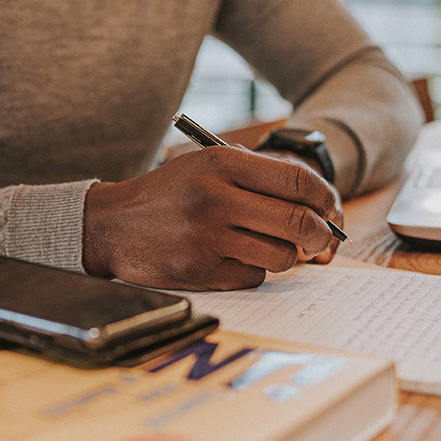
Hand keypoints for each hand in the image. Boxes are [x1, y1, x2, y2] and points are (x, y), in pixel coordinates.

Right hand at [82, 146, 342, 289]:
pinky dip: (253, 270)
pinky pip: (254, 277)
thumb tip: (319, 208)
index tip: (330, 208)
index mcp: (222, 163)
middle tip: (321, 239)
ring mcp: (208, 238)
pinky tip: (231, 258)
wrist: (110, 225)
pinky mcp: (202, 271)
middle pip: (298, 222)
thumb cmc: (170, 194)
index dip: (326, 198)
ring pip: (282, 256)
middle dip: (321, 235)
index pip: (298, 181)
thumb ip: (259, 178)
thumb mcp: (207, 166)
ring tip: (266, 245)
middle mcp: (216, 198)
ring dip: (285, 255)